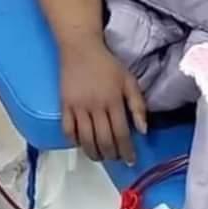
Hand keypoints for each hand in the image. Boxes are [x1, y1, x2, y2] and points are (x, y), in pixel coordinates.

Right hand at [60, 45, 146, 165]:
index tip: (131, 160)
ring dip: (94, 153)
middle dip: (112, 155)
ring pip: (86, 139)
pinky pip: (68, 130)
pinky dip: (74, 141)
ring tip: (100, 157)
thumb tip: (143, 130)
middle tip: (116, 159)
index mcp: (113, 100)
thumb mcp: (128, 80)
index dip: (127, 150)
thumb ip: (137, 105)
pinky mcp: (64, 105)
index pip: (121, 133)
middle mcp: (96, 106)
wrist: (80, 48)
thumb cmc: (107, 64)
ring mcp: (78, 107)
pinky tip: (81, 144)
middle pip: (103, 140)